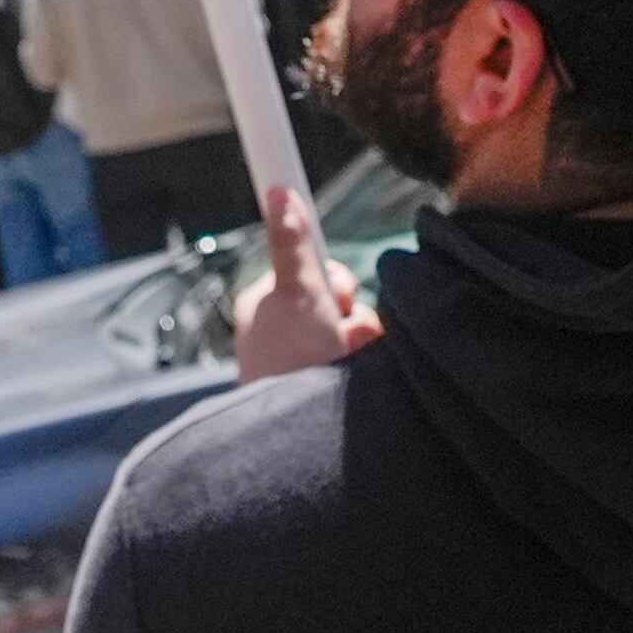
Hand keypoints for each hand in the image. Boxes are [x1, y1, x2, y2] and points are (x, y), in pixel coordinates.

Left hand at [233, 186, 371, 379]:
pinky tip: (355, 379)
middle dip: (351, 311)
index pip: (310, 267)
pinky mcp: (328, 386)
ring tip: (346, 363)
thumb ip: (293, 243)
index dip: (330, 275)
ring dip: (362, 341)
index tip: (336, 287)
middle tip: (340, 329)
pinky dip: (366, 366)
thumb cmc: (288, 367)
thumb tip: (277, 191)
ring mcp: (310, 361)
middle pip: (339, 296)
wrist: (299, 442)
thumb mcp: (297, 294)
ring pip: (357, 328)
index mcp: (266, 306)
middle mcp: (286, 332)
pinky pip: (365, 360)